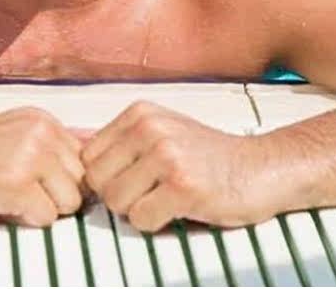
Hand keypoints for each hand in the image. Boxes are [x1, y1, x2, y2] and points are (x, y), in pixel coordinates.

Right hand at [0, 107, 85, 225]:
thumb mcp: (13, 138)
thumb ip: (50, 148)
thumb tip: (96, 168)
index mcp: (41, 118)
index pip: (84, 160)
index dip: (61, 181)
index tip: (32, 181)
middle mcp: (40, 130)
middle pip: (81, 183)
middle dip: (54, 197)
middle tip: (16, 190)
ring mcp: (28, 156)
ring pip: (68, 204)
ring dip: (40, 210)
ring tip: (7, 195)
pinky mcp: (14, 184)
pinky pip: (46, 219)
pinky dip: (24, 221)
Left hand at [81, 101, 271, 230]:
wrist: (261, 167)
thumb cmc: (210, 155)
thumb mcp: (161, 131)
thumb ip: (122, 142)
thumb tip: (75, 159)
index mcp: (139, 113)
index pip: (87, 155)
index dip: (103, 177)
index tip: (128, 182)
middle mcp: (149, 127)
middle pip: (97, 180)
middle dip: (117, 196)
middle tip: (147, 195)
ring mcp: (166, 154)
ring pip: (115, 201)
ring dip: (136, 211)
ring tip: (163, 199)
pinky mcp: (183, 185)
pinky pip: (141, 219)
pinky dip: (155, 224)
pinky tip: (177, 209)